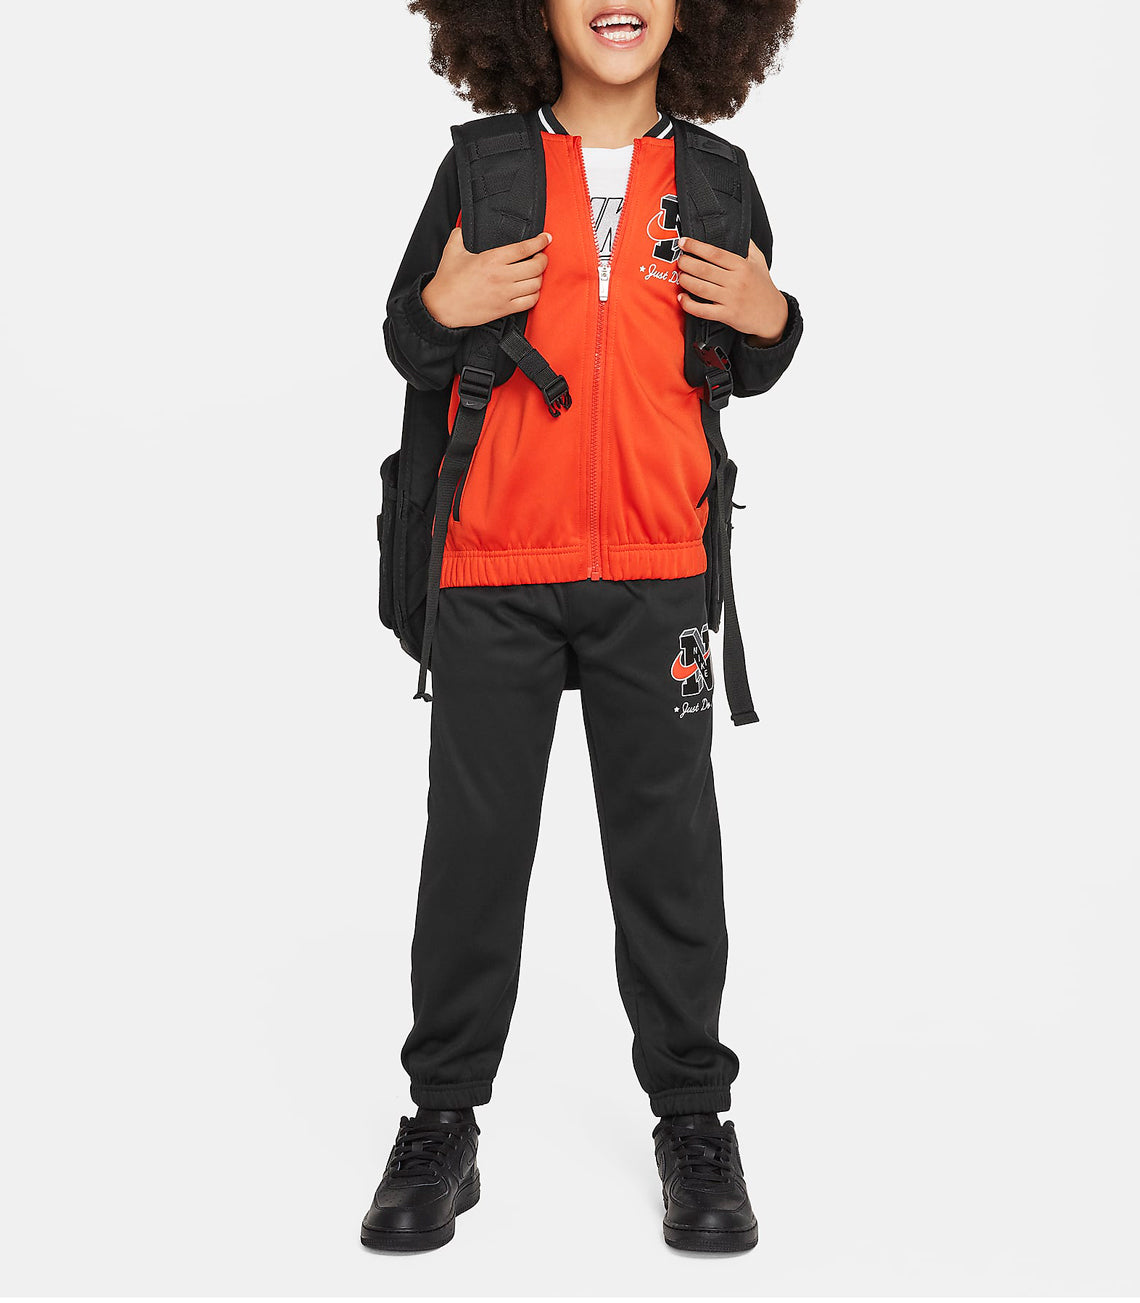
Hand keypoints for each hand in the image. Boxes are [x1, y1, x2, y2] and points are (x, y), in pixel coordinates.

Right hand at [421, 227, 552, 328]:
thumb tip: (463, 227)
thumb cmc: (447, 281)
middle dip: (543, 259)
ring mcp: (505, 294)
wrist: (442, 307)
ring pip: (535, 284)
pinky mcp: (504, 309)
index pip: (524, 248)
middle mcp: (502, 276)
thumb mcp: (452, 250)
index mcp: (491, 259)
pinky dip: (535, 295)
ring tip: (535, 273)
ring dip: (539, 277)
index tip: (546, 238)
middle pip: (536, 266)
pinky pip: (529, 302)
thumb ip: (461, 234)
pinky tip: (531, 290)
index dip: (539, 242)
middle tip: (541, 256)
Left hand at [676, 235, 788, 345]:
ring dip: (685, 281)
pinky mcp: (727, 315)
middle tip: (680, 260)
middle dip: (686, 263)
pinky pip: (702, 310)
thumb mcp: (760, 261)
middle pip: (704, 269)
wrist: (773, 315)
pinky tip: (682, 298)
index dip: (696, 246)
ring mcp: (731, 299)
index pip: (714, 252)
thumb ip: (748, 245)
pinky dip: (689, 304)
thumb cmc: (764, 287)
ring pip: (700, 288)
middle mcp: (736, 281)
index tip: (683, 242)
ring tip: (680, 276)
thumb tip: (737, 230)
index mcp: (742, 266)